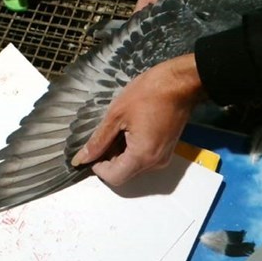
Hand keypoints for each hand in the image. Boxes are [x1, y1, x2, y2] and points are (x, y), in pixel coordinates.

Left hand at [71, 54, 205, 185]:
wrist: (180, 83)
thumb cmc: (148, 94)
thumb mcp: (116, 115)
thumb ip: (98, 141)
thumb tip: (81, 158)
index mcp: (142, 156)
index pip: (114, 177)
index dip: (98, 167)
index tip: (93, 148)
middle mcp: (155, 163)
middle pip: (124, 174)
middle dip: (109, 159)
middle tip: (105, 134)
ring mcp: (163, 157)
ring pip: (133, 166)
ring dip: (120, 154)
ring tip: (118, 128)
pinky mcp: (166, 150)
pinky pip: (144, 158)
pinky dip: (132, 149)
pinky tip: (129, 128)